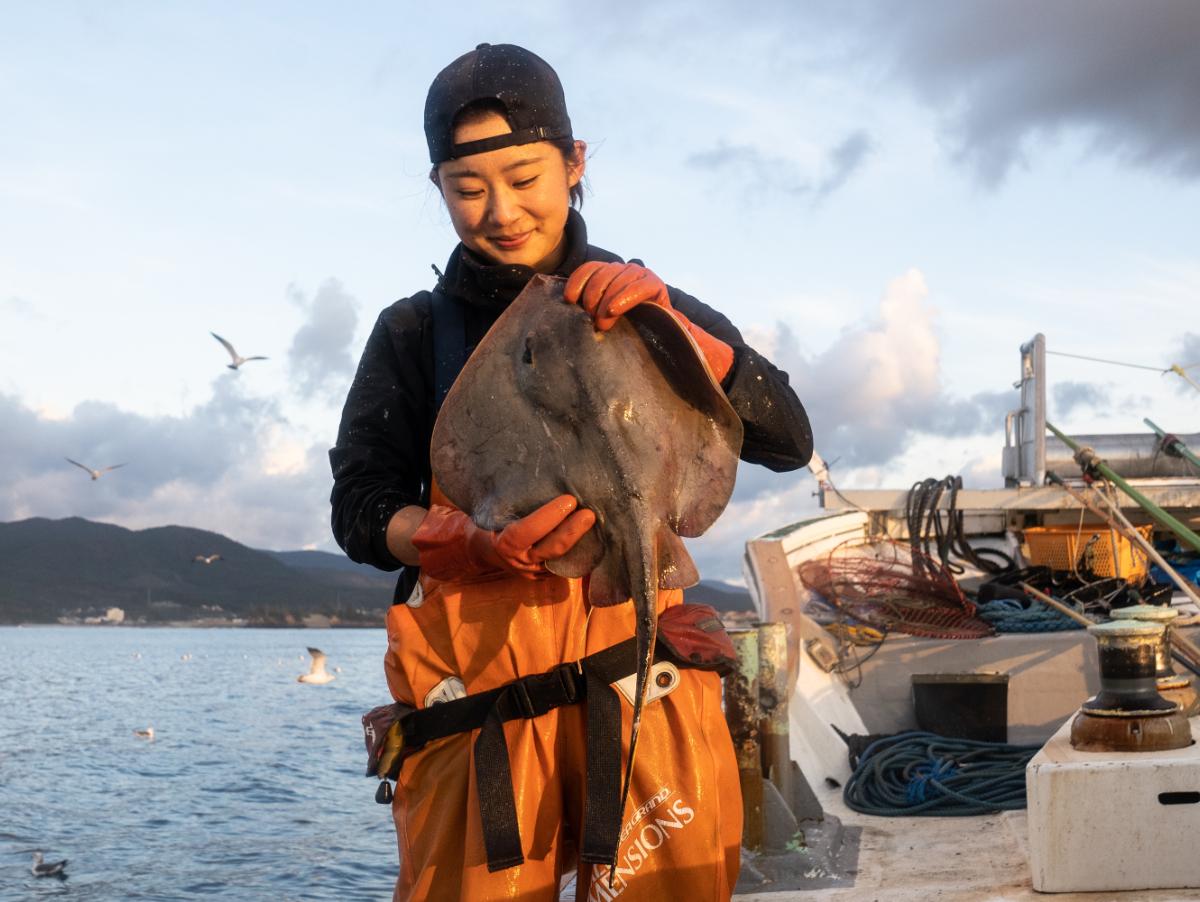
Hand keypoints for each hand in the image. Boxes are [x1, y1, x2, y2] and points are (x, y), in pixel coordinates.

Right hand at [412, 495, 595, 580]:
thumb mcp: (497, 509)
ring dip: (583, 541)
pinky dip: (582, 549)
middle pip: (551, 549)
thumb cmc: (495, 519)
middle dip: (572, 531)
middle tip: (590, 513)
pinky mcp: (550, 575)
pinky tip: (596, 535)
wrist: (488, 549)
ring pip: (564, 559)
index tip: (569, 500)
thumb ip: (513, 499)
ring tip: (598, 522)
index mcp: (504, 543)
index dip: (548, 517)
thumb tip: (542, 470)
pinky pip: (568, 563)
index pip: (525, 531)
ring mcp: (537, 571)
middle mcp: (522, 560)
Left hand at [565, 261, 734, 381]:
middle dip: (592, 296)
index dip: (577, 281)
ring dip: (606, 300)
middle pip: (601, 273)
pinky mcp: (656, 285)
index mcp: (608, 275)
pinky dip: (625, 297)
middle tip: (590, 319)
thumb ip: (589, 309)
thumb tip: (564, 310)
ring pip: (618, 278)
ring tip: (602, 323)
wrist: (664, 342)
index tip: (569, 300)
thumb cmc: (628, 333)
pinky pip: (639, 286)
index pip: (588, 268)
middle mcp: (624, 270)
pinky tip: (614, 311)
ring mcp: (641, 275)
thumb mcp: (603, 319)